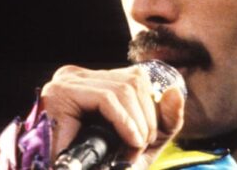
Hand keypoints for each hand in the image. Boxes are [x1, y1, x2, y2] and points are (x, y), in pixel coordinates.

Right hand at [41, 64, 185, 167]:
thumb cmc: (102, 165)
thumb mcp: (142, 143)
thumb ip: (165, 120)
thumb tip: (175, 90)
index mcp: (93, 81)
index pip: (135, 78)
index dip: (151, 107)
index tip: (148, 139)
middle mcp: (77, 76)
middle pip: (133, 80)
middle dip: (146, 117)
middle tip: (140, 148)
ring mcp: (67, 81)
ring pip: (123, 88)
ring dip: (137, 122)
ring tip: (134, 147)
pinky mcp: (61, 93)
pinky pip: (106, 98)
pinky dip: (125, 121)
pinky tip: (130, 140)